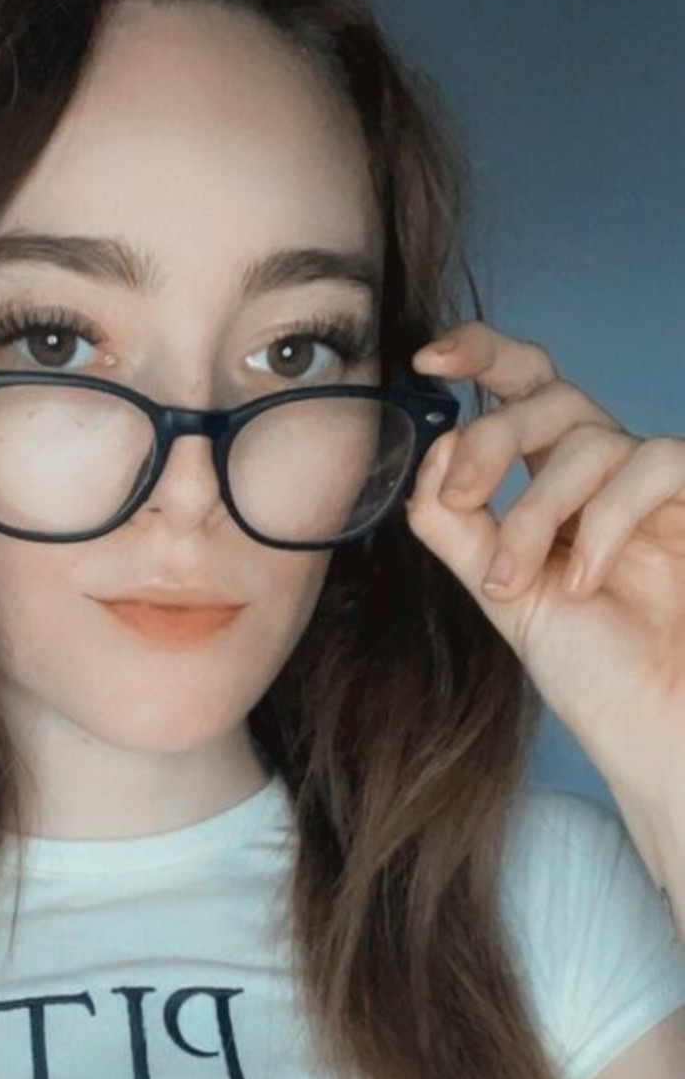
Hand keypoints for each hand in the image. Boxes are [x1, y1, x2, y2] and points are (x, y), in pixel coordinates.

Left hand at [404, 320, 684, 813]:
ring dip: (536, 512)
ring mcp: (652, 487)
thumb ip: (457, 527)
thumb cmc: (592, 666)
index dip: (480, 353)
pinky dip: (603, 523)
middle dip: (492, 438)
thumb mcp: (501, 592)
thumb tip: (429, 451)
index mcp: (553, 483)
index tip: (426, 362)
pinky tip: (583, 581)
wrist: (651, 725)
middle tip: (463, 498)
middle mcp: (603, 472)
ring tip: (521, 584)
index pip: (521, 389)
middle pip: (548, 393)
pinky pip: (652, 467)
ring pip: (588, 439)